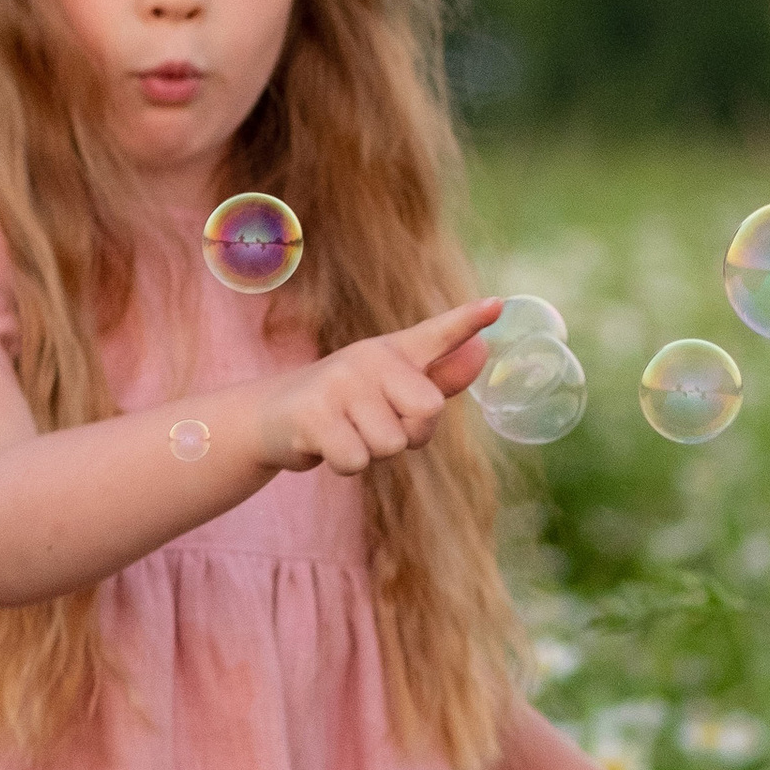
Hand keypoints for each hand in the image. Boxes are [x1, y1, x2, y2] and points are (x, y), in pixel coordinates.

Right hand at [251, 299, 503, 478]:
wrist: (272, 417)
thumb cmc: (344, 405)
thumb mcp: (391, 388)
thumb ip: (439, 377)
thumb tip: (483, 353)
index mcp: (394, 352)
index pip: (438, 333)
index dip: (467, 321)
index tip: (497, 305)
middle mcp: (370, 358)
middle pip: (427, 412)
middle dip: (408, 434)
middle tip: (374, 424)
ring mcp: (340, 383)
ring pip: (390, 444)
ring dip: (371, 452)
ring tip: (346, 432)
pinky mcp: (315, 413)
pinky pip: (356, 460)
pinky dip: (344, 463)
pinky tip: (325, 443)